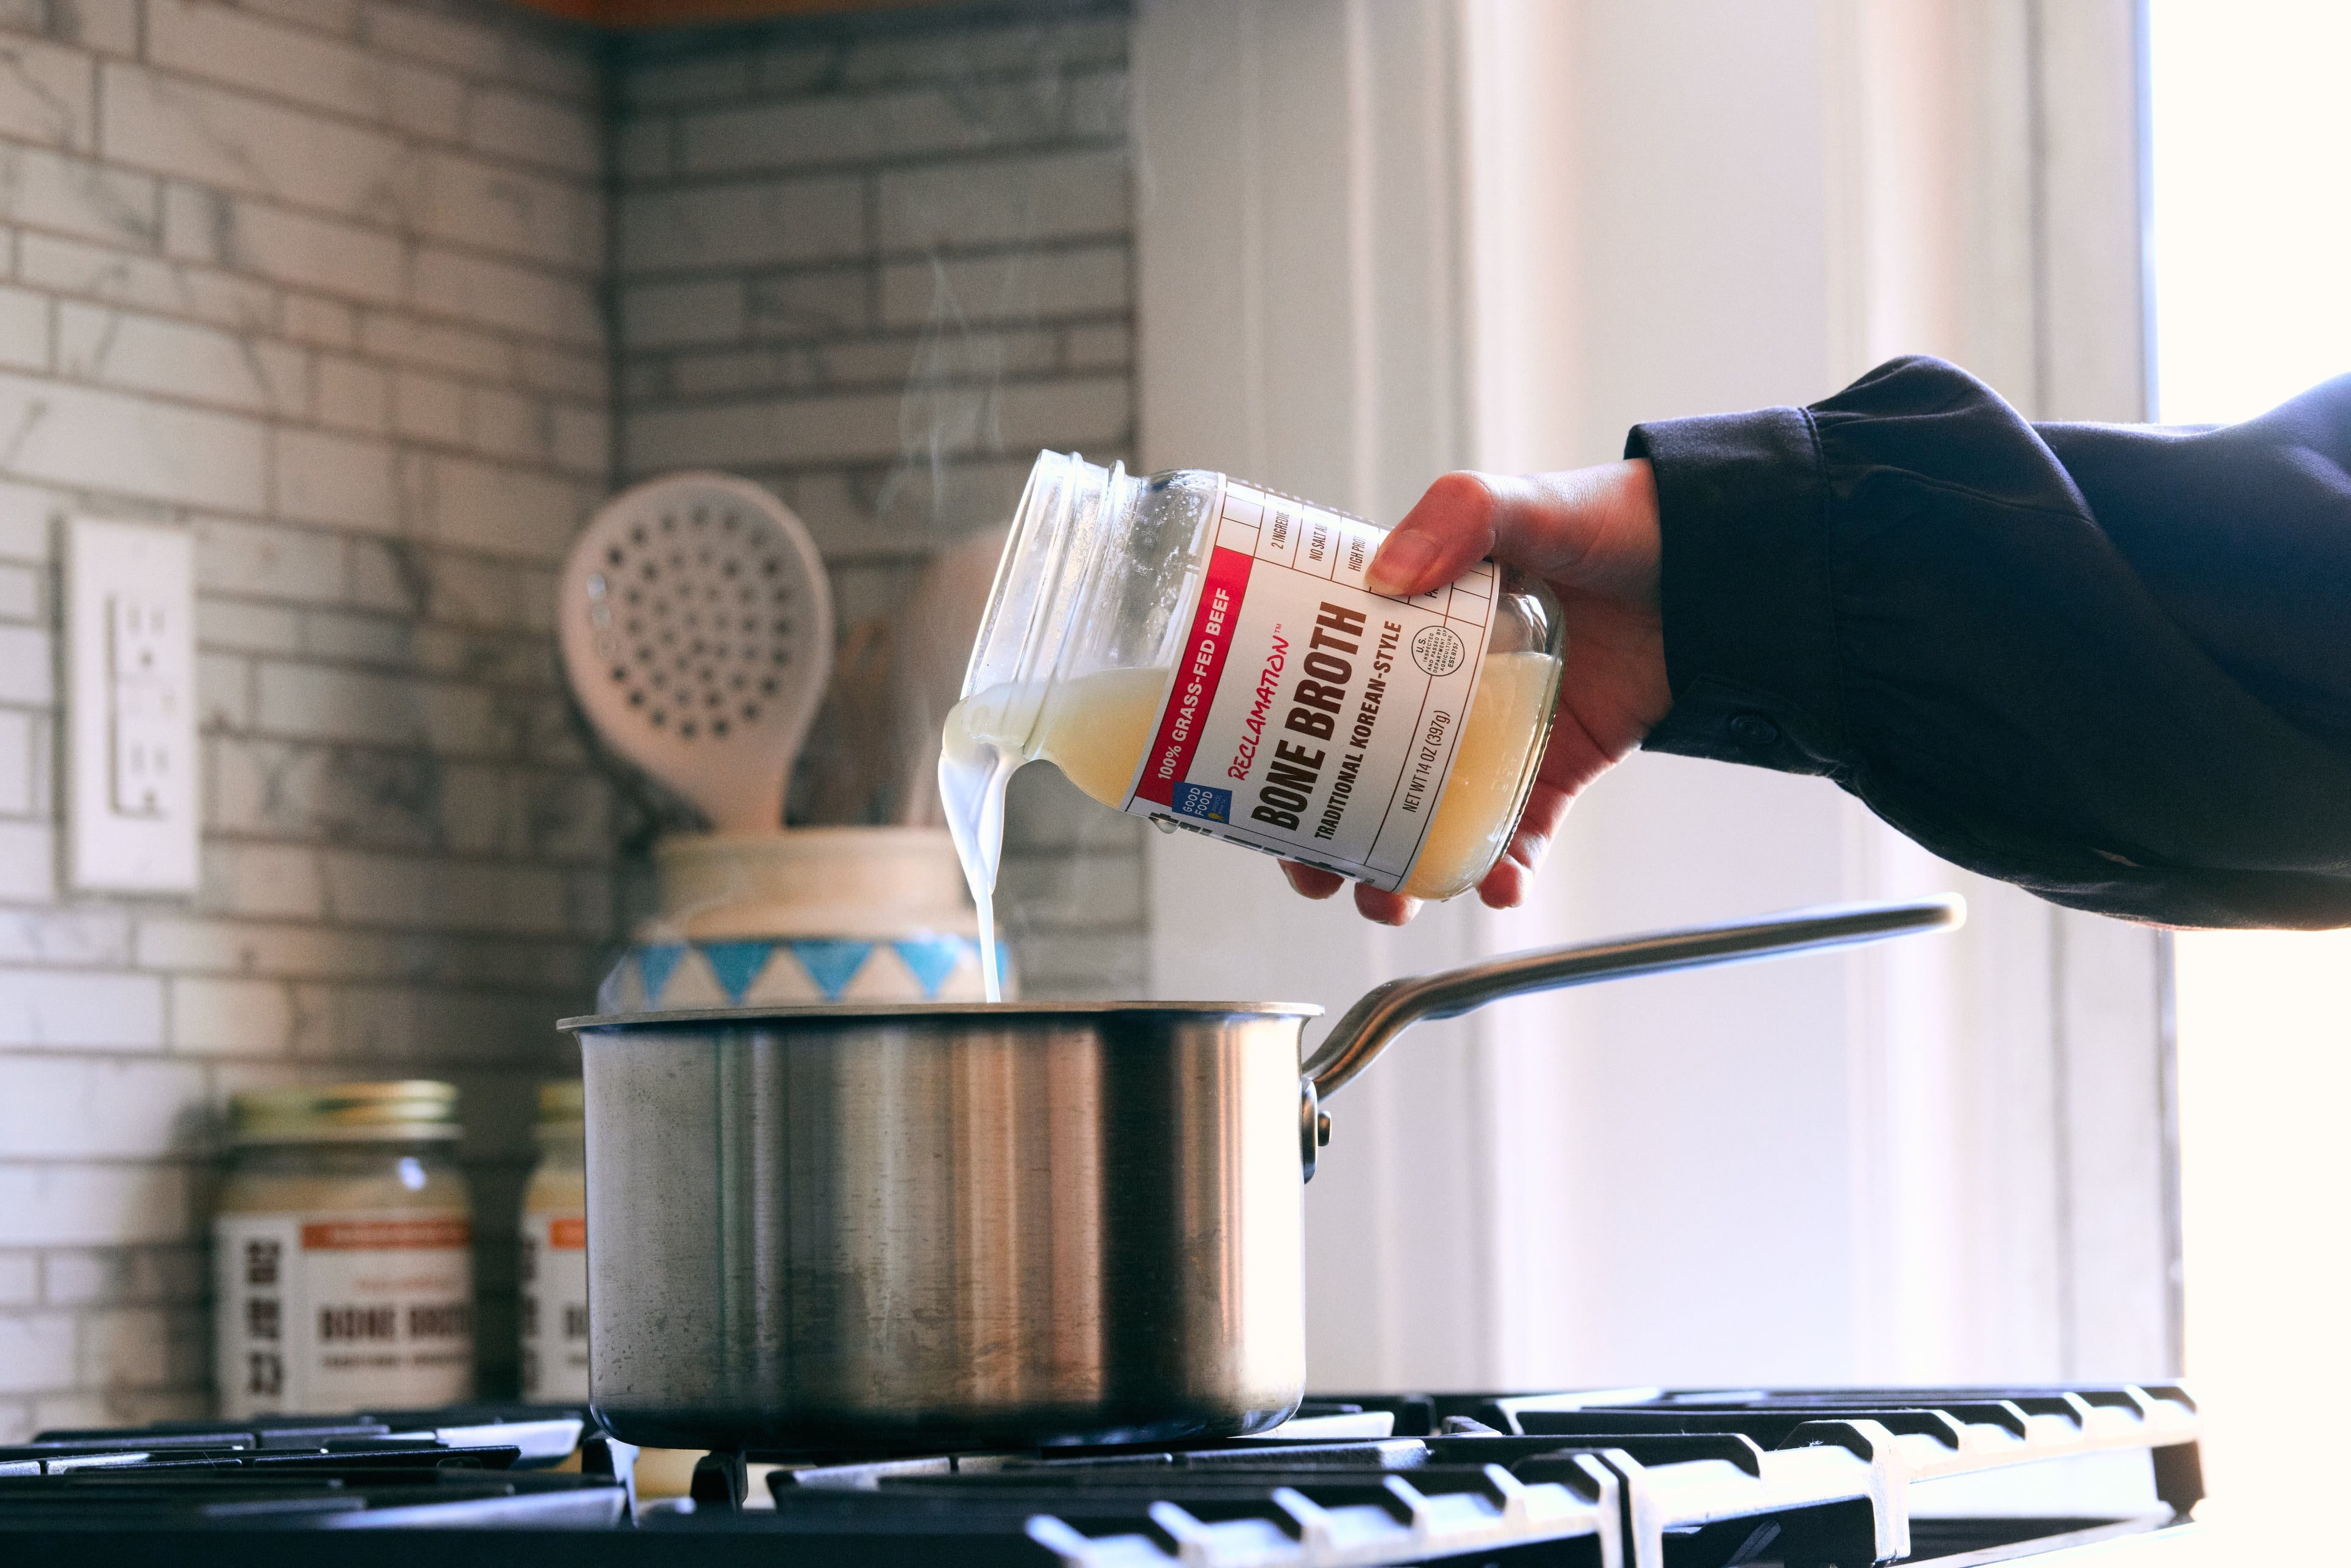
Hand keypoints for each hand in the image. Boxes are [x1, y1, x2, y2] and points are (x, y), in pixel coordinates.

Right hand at [1281, 461, 1672, 923]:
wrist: (1718, 561)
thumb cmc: (1614, 521)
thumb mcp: (1523, 502)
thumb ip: (1458, 515)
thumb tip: (1389, 573)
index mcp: (1411, 630)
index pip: (1324, 698)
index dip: (1283, 751)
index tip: (1257, 797)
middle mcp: (1443, 691)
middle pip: (1361, 780)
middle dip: (1329, 841)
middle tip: (1316, 874)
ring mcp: (1496, 737)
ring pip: (1429, 822)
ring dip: (1402, 873)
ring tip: (1392, 900)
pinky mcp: (1556, 769)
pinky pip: (1519, 833)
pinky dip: (1504, 869)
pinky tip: (1496, 885)